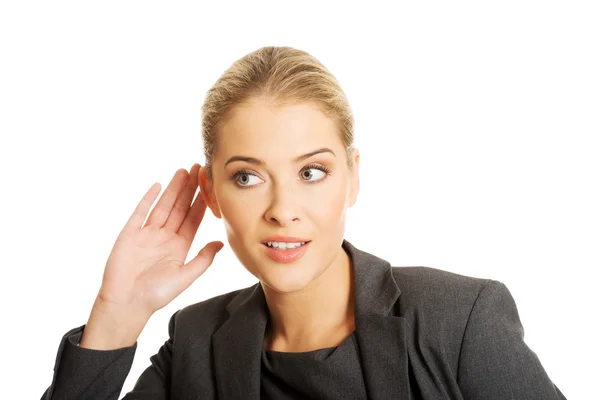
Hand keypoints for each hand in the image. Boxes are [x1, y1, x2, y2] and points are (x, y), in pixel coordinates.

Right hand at [97, 163, 222, 317]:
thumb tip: (221, 243)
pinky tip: (157, 186)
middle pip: (180, 207)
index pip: (193, 219)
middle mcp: (164, 237)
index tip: (210, 186)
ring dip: (173, 189)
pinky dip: (148, 199)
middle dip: (189, 188)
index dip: (202, 202)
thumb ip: (203, 259)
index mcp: (179, 246)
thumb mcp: (185, 277)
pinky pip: (140, 212)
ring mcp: (147, 234)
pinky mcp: (130, 234)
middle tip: (198, 168)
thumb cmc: (156, 295)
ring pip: (163, 206)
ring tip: (183, 171)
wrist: (127, 304)